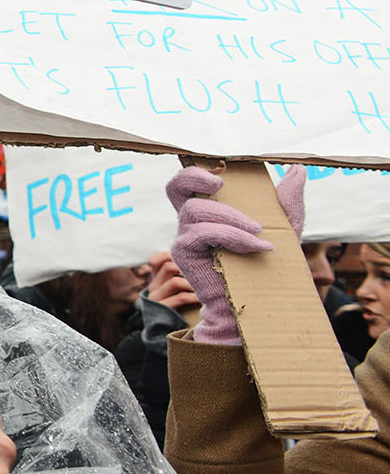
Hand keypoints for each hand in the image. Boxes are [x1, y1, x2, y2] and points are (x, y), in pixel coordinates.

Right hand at [144, 250, 199, 310]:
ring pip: (175, 282)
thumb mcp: (170, 291)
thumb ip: (176, 278)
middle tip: (201, 274)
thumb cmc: (173, 308)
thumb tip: (196, 261)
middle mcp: (153, 287)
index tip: (187, 261)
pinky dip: (193, 297)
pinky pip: (180, 298)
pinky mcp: (163, 310)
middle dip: (187, 269)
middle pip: (168, 266)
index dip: (171, 256)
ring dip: (192, 284)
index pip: (156, 260)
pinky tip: (201, 299)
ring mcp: (156, 299)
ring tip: (203, 287)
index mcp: (154, 280)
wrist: (160, 331)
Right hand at [167, 167, 273, 344]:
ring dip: (231, 218)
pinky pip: (203, 233)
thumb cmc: (265, 264)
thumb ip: (287, 200)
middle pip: (175, 187)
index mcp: (208, 211)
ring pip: (196, 210)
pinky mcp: (184, 253)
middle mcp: (190, 221)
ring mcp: (184, 236)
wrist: (256, 303)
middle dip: (194, 178)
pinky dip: (233, 236)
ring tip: (260, 233)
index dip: (196, 171)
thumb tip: (297, 170)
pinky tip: (257, 247)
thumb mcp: (282, 229)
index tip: (223, 171)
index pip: (188, 183)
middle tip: (220, 183)